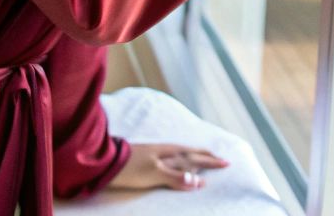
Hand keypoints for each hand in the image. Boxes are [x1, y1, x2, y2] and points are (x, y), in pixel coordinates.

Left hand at [111, 143, 230, 190]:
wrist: (107, 161)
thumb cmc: (131, 168)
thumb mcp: (154, 174)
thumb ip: (176, 177)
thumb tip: (200, 182)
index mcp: (171, 154)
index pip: (197, 158)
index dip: (211, 161)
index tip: (226, 162)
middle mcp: (167, 151)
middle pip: (192, 153)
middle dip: (207, 156)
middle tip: (220, 158)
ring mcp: (158, 153)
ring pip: (183, 154)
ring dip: (196, 156)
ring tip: (203, 158)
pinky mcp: (150, 157)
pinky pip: (175, 156)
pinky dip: (183, 158)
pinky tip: (178, 159)